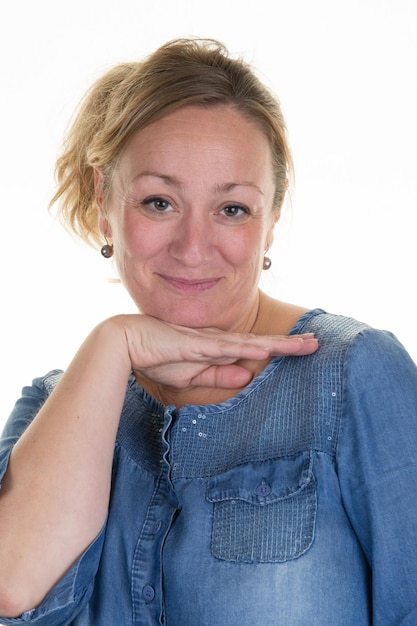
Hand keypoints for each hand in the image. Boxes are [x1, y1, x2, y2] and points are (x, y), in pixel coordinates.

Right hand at [118, 315, 317, 389]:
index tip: (300, 349)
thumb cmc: (156, 356)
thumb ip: (218, 376)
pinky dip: (251, 347)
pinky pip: (230, 347)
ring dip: (280, 343)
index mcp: (215, 348)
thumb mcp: (191, 374)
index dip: (277, 348)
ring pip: (252, 342)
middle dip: (289, 343)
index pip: (252, 349)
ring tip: (307, 344)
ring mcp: (209, 341)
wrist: (125, 341)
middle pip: (260, 342)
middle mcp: (218, 340)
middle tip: (317, 343)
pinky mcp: (198, 344)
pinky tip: (270, 348)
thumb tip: (247, 378)